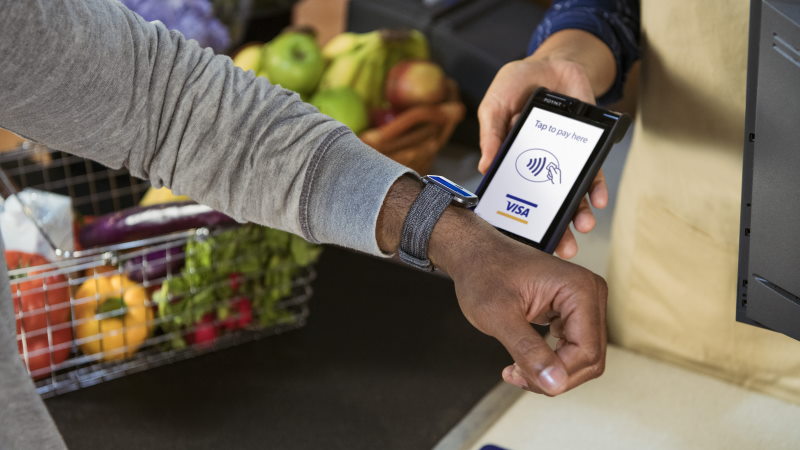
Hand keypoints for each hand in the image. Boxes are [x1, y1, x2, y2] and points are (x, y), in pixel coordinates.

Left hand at [377, 176, 607, 395]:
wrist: (474, 253)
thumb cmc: (483, 272)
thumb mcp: (499, 316)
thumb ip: (528, 351)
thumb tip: (556, 384)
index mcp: (579, 289)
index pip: (587, 352)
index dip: (556, 374)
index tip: (519, 374)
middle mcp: (590, 293)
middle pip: (590, 358)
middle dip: (553, 375)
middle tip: (515, 374)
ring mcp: (584, 301)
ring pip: (582, 357)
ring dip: (550, 371)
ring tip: (516, 368)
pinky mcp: (574, 310)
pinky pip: (573, 348)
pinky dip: (550, 361)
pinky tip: (522, 359)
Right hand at [477, 56, 607, 258]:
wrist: (553, 63)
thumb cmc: (517, 84)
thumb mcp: (495, 104)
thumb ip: (491, 133)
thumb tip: (486, 167)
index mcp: (512, 161)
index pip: (514, 196)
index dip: (520, 219)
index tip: (524, 240)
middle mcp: (538, 168)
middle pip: (546, 204)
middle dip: (556, 228)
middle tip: (560, 247)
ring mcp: (563, 160)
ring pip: (572, 194)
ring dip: (578, 214)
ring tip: (581, 227)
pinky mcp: (586, 148)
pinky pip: (593, 172)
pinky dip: (596, 188)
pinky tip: (597, 200)